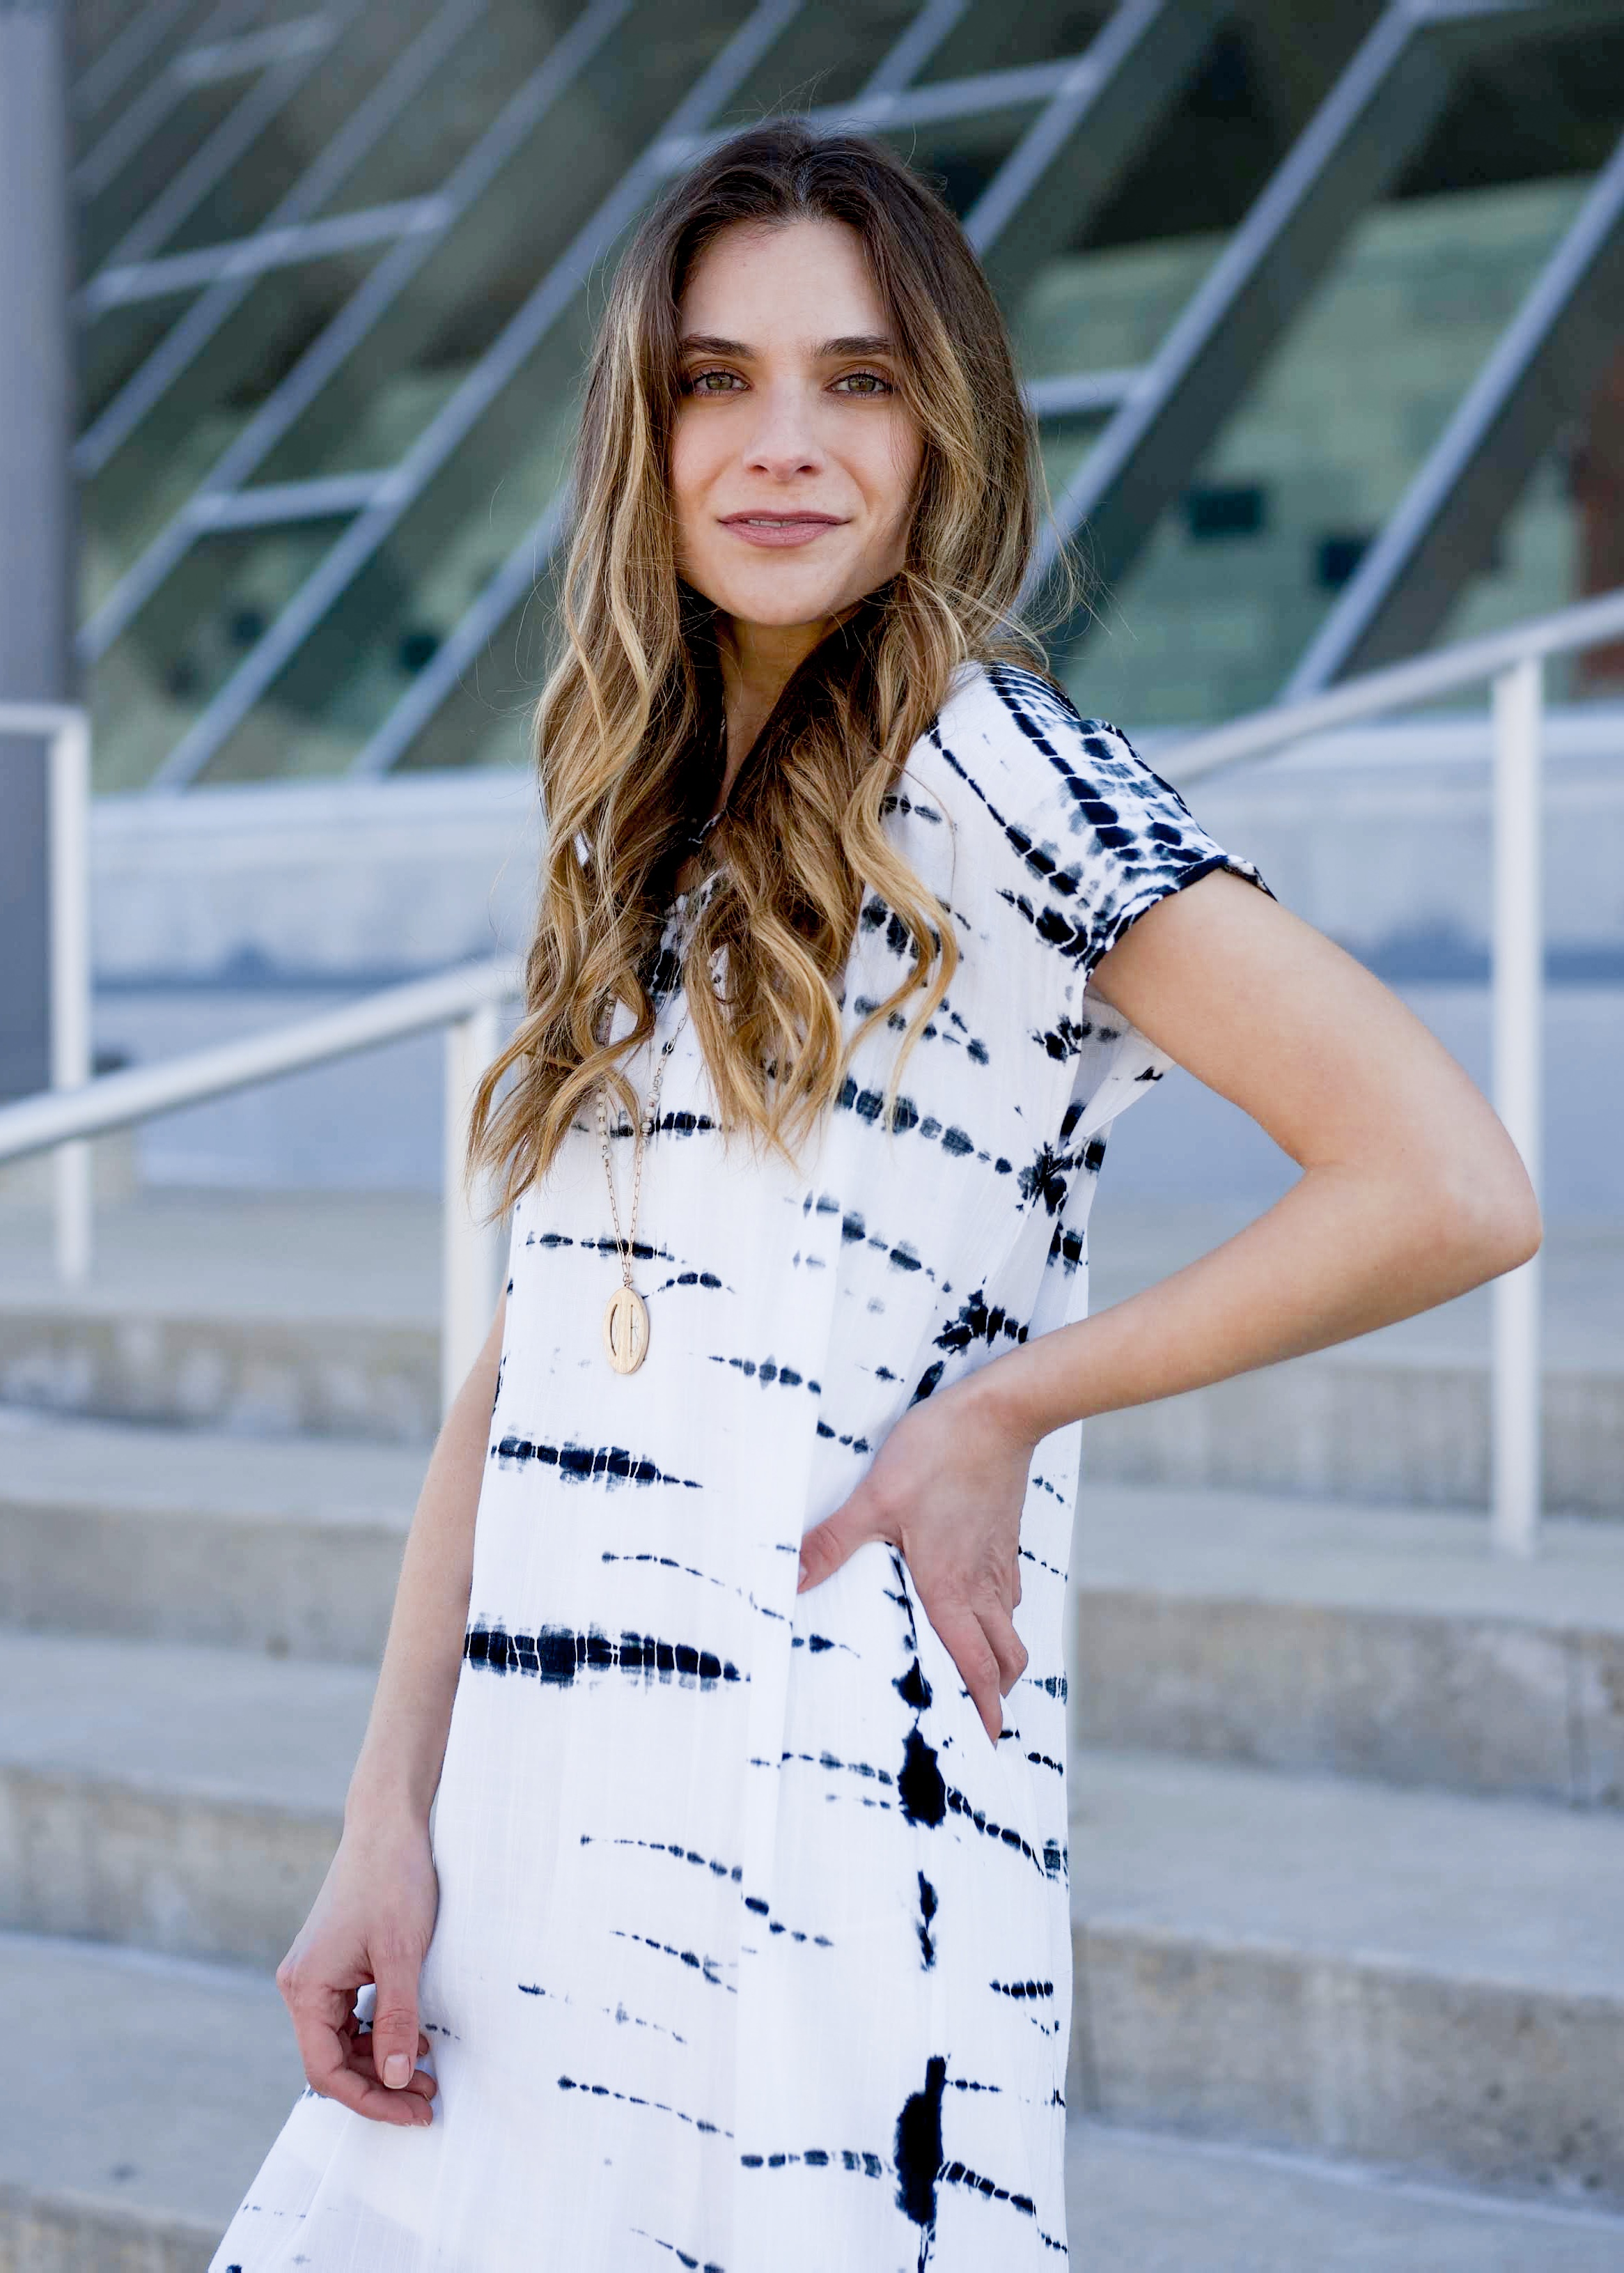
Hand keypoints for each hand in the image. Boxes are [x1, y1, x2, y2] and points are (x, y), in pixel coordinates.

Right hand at [276, 1815, 440, 2125]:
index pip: (326, 2069)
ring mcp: (317, 1973)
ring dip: (381, 2061)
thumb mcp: (402, 1955)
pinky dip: (379, 2032)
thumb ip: (396, 2020)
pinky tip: (414, 2037)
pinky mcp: (336, 1962)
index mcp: (306, 1987)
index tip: (413, 2112)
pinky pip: (350, 2015)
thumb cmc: (393, 1880)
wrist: (388, 1824)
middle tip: (428, 2099)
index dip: (369, 2099)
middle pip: (332, 2060)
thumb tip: (396, 2079)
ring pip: (342, 2040)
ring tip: (428, 2072)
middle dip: (380, 2084)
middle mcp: (302, 1985)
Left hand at [797, 1370, 1033, 1742]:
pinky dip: (999, 1616)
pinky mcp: (1004, 1537)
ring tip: (976, 1672)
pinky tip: (975, 1605)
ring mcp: (998, 1560)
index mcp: (952, 1588)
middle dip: (995, 1695)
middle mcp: (982, 1584)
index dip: (983, 1711)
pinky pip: (1007, 1593)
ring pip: (1010, 1627)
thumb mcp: (875, 1498)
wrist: (1000, 1411)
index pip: (976, 1667)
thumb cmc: (939, 1453)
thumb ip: (833, 1542)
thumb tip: (789, 1581)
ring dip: (998, 1657)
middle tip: (979, 1720)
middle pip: (1006, 1659)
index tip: (985, 1745)